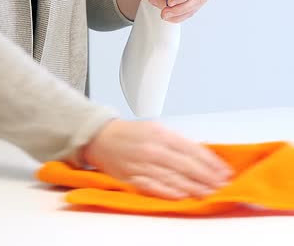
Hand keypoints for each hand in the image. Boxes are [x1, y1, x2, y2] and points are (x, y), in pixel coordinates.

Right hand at [82, 119, 232, 199]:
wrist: (99, 138)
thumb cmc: (128, 134)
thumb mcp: (155, 129)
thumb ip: (177, 142)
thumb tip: (201, 156)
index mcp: (160, 134)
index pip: (193, 150)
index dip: (211, 163)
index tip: (224, 171)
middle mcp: (152, 149)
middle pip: (186, 166)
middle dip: (207, 178)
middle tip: (221, 185)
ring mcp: (141, 164)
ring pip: (173, 179)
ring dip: (194, 188)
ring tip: (208, 193)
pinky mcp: (131, 177)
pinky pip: (154, 187)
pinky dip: (169, 192)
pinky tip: (183, 195)